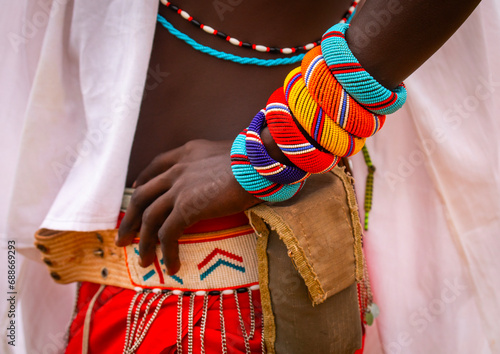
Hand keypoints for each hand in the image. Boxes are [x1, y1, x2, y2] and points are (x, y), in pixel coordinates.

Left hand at [116, 139, 260, 274]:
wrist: (258, 162)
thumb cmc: (256, 159)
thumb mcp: (230, 153)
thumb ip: (219, 163)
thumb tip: (228, 175)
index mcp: (187, 153)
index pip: (155, 167)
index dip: (142, 182)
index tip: (136, 191)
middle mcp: (177, 169)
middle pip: (142, 195)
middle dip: (130, 219)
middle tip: (123, 237)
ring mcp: (179, 189)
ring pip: (149, 218)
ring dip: (143, 242)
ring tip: (142, 260)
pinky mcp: (186, 207)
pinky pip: (168, 234)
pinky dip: (167, 252)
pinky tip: (171, 266)